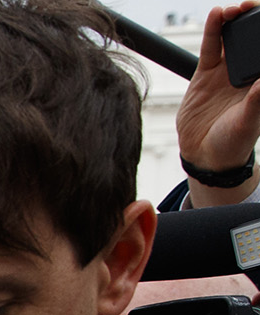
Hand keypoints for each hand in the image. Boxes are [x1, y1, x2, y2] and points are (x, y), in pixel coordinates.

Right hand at [180, 4, 259, 206]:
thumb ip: (257, 100)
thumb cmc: (234, 142)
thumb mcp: (248, 122)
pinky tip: (218, 14)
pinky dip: (214, 28)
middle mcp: (248, 71)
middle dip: (255, 18)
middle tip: (253, 8)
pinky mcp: (206, 72)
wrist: (204, 156)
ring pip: (234, 36)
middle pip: (255, 37)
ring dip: (236, 19)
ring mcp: (227, 70)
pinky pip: (211, 45)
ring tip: (236, 9)